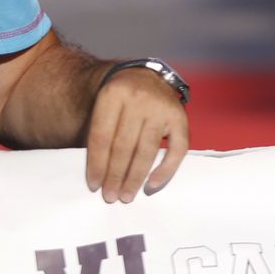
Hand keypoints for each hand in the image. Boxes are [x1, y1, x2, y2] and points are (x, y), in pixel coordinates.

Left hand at [85, 68, 189, 202]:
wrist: (146, 77)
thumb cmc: (120, 100)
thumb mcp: (103, 106)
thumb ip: (100, 133)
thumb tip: (98, 175)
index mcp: (113, 94)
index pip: (102, 136)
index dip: (97, 164)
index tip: (94, 185)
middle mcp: (139, 99)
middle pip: (124, 145)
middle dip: (115, 174)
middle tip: (110, 196)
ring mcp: (162, 108)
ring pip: (147, 149)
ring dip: (136, 176)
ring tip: (126, 195)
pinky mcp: (181, 118)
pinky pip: (177, 149)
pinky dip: (166, 169)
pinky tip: (152, 184)